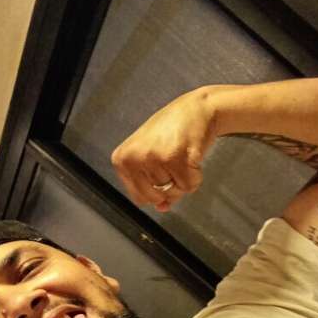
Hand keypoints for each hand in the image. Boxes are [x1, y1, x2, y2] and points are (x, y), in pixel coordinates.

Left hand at [110, 86, 215, 211]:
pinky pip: (189, 186)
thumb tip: (162, 208)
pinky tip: (192, 156)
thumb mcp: (152, 156)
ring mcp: (153, 158)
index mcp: (122, 160)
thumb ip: (152, 185)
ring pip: (174, 192)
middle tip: (174, 163)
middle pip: (156, 198)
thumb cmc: (172, 131)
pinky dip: (196, 176)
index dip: (155, 191)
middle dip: (170, 188)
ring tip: (182, 156)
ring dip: (184, 179)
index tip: (162, 171)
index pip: (139, 198)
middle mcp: (133, 158)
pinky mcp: (175, 158)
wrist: (196, 109)